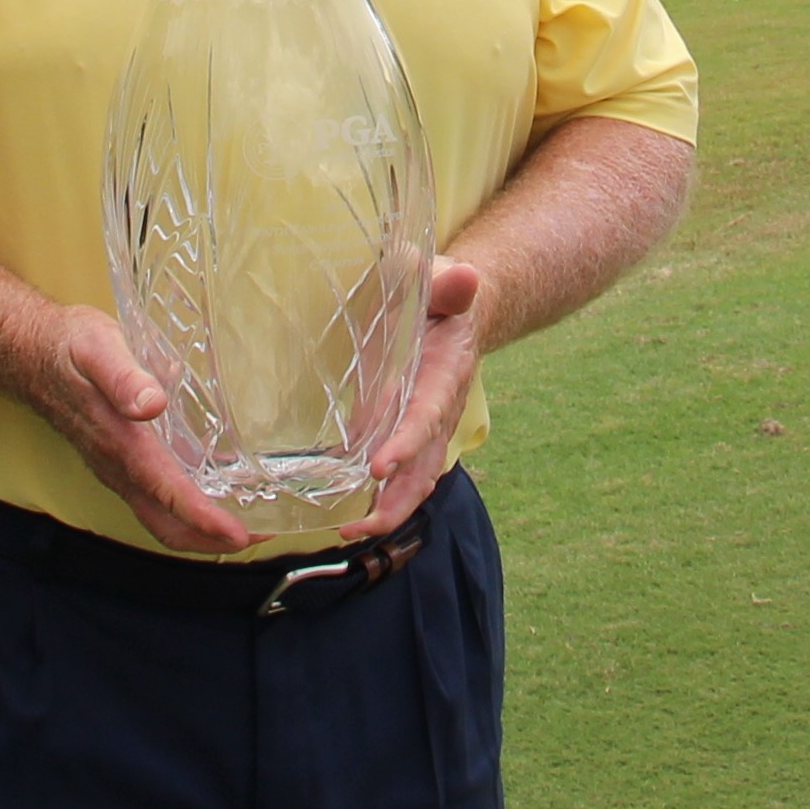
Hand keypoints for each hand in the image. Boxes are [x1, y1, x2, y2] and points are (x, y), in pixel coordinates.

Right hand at [20, 303, 264, 555]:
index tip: (239, 534)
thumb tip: (150, 403)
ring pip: (160, 516)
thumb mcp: (98, 347)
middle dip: (210, 539)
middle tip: (260, 536)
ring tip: (247, 523)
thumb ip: (123, 377)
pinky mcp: (120, 460)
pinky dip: (187, 507)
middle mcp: (117, 466)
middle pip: (165, 523)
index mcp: (119, 442)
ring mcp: (117, 468)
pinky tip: (216, 490)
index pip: (166, 493)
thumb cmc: (67, 348)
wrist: (29, 353)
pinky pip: (155, 497)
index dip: (203, 518)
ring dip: (201, 529)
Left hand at [338, 256, 482, 542]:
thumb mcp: (436, 278)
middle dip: (399, 500)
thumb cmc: (436, 290)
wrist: (452, 307)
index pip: (428, 414)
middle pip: (427, 466)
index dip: (406, 442)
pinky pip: (400, 473)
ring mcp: (428, 426)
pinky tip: (345, 516)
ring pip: (416, 479)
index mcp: (447, 372)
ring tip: (348, 533)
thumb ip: (444, 281)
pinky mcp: (409, 432)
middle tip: (362, 525)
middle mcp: (442, 409)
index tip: (379, 467)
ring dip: (388, 509)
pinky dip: (379, 498)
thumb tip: (464, 276)